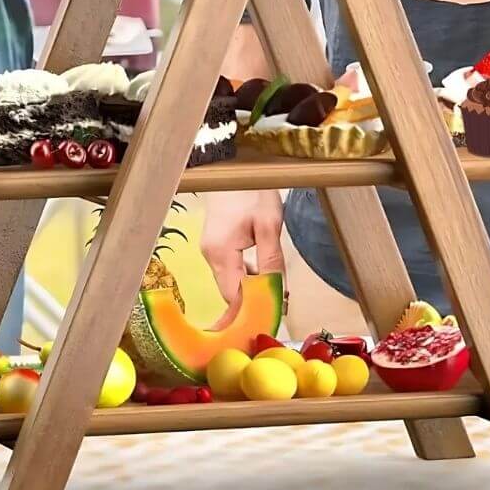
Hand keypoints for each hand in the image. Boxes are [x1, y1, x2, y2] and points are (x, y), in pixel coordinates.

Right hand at [201, 190, 284, 313]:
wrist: (229, 168)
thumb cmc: (250, 190)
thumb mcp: (268, 223)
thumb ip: (271, 260)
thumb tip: (278, 292)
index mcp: (221, 253)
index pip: (234, 296)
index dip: (252, 312)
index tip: (273, 322)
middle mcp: (210, 257)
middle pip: (230, 293)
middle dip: (251, 307)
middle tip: (276, 316)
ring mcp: (211, 252)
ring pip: (230, 284)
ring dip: (249, 294)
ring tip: (274, 300)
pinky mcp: (216, 247)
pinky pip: (230, 272)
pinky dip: (245, 281)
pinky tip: (261, 279)